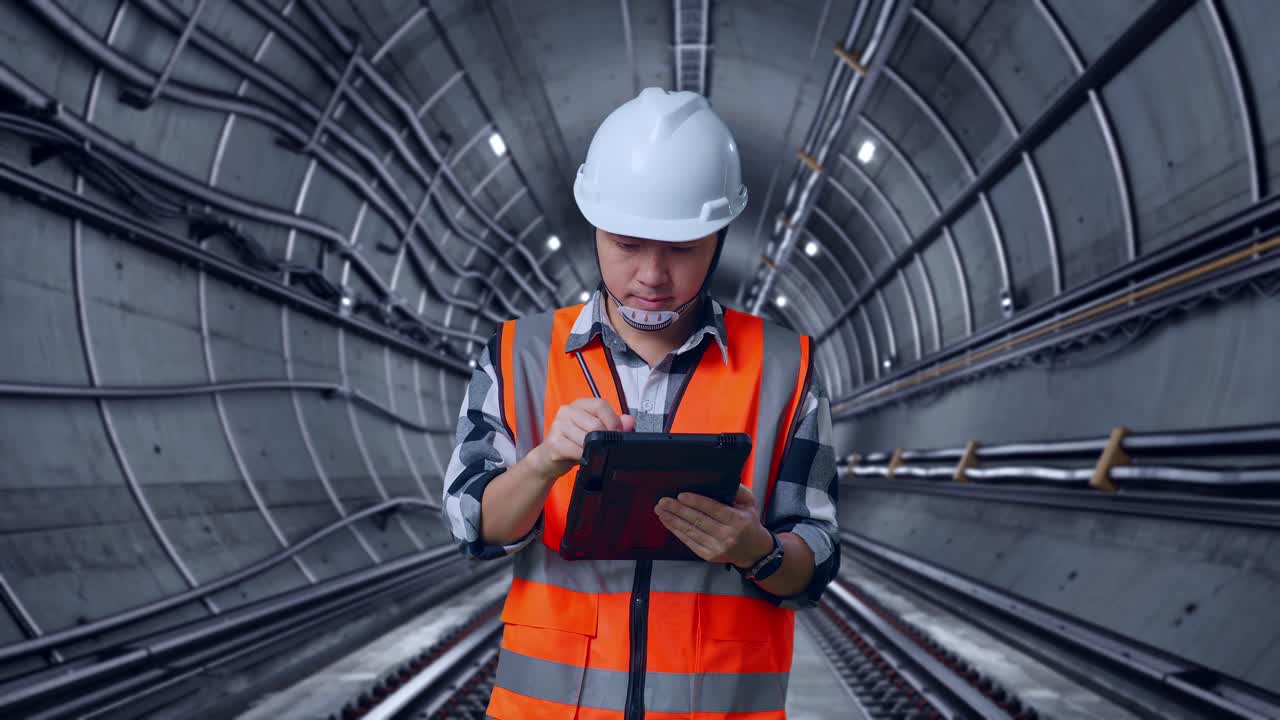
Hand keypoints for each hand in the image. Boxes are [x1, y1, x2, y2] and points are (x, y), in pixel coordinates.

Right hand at [530, 398, 634, 481]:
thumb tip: (629, 421)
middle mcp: (567, 411)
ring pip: (587, 438)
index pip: (601, 405)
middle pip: (595, 424)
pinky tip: (581, 458)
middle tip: (603, 447)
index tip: (617, 433)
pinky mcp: (554, 443)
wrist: (548, 459)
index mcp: (579, 405)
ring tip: (589, 452)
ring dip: (592, 450)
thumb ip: (612, 424)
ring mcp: (558, 426)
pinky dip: (584, 457)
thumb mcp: (593, 432)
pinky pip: (577, 451)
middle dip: (604, 439)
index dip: (613, 420)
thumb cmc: (572, 443)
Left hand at [654, 484, 771, 566]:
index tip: (682, 496)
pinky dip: (676, 531)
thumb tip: (723, 479)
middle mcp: (727, 535)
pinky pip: (689, 541)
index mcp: (737, 521)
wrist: (753, 551)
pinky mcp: (708, 555)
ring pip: (690, 531)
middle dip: (678, 510)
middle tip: (664, 501)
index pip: (714, 509)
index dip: (696, 502)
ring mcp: (716, 547)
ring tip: (662, 510)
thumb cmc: (749, 525)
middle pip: (698, 520)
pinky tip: (668, 522)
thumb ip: (738, 490)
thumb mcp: (750, 504)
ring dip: (673, 520)